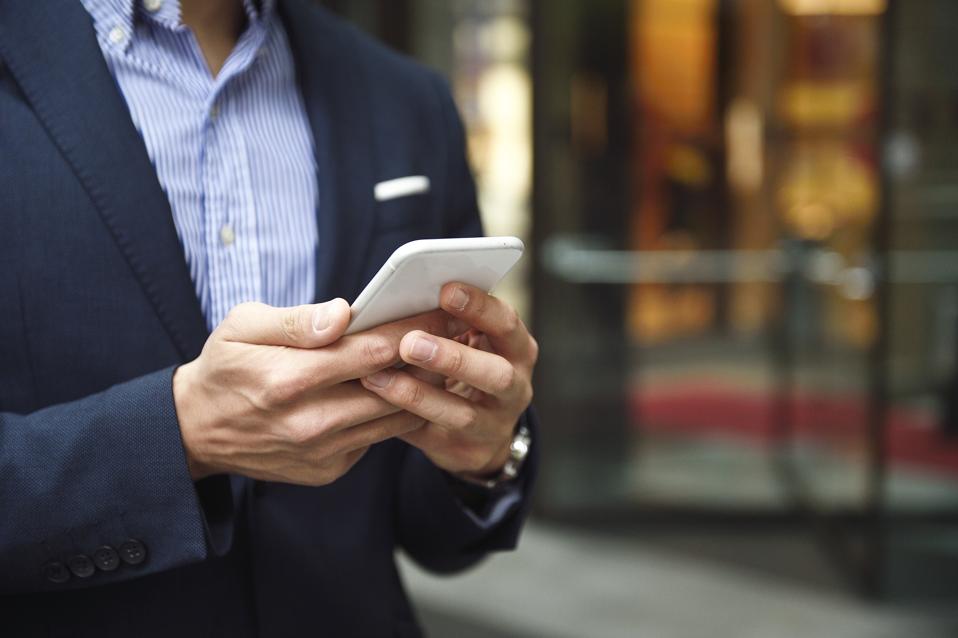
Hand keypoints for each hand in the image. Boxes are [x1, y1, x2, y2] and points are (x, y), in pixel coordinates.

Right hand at [173, 299, 462, 485]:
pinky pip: (376, 437)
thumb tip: (345, 313)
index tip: (440, 312)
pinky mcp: (328, 469)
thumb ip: (296, 320)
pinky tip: (409, 388)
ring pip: (393, 417)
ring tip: (443, 357)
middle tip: (456, 332)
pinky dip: (396, 413)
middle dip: (428, 358)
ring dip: (422, 389)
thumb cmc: (225, 368)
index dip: (410, 331)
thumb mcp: (242, 327)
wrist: (197, 431)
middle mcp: (309, 422)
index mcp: (287, 380)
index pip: (368, 352)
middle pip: (391, 387)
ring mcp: (321, 452)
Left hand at [360, 283, 537, 479]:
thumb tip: (409, 290)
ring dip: (420, 395)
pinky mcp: (468, 451)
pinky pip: (434, 437)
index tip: (445, 289)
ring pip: (463, 413)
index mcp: (517, 350)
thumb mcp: (474, 342)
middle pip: (496, 374)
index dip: (479, 307)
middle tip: (410, 342)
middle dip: (452, 358)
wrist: (482, 432)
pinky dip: (403, 418)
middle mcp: (515, 388)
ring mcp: (495, 424)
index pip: (506, 324)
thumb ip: (452, 322)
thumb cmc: (468, 368)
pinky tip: (376, 402)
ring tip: (379, 378)